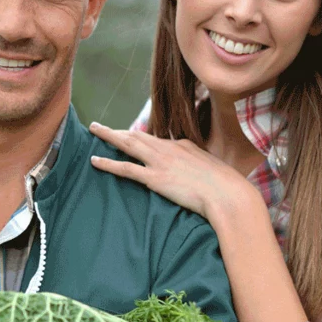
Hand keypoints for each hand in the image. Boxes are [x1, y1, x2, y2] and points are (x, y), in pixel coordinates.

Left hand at [88, 122, 254, 220]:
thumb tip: (191, 172)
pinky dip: (108, 163)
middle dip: (116, 131)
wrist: (228, 194)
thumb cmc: (224, 186)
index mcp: (182, 144)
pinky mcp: (155, 178)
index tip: (125, 136)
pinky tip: (94, 160)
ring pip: (128, 144)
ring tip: (93, 131)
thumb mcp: (210, 169)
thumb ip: (196, 166)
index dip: (137, 137)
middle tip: (98, 127)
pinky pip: (126, 168)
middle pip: (136, 135)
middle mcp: (168, 148)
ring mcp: (160, 162)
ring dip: (108, 136)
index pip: (154, 138)